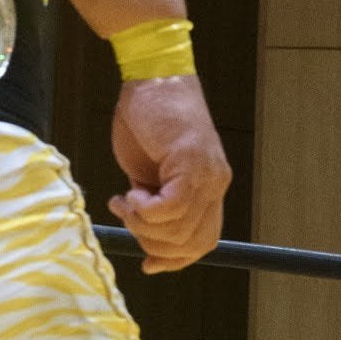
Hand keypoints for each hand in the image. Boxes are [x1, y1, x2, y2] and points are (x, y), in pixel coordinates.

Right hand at [108, 76, 230, 273]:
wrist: (152, 76)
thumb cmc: (148, 117)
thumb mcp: (150, 172)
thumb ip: (155, 202)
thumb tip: (146, 236)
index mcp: (208, 188)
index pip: (203, 242)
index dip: (176, 260)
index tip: (148, 263)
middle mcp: (215, 185)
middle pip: (192, 244)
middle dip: (154, 246)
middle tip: (128, 219)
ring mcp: (207, 176)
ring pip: (178, 231)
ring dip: (143, 225)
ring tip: (125, 202)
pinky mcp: (191, 165)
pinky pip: (170, 209)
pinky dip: (144, 210)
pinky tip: (129, 193)